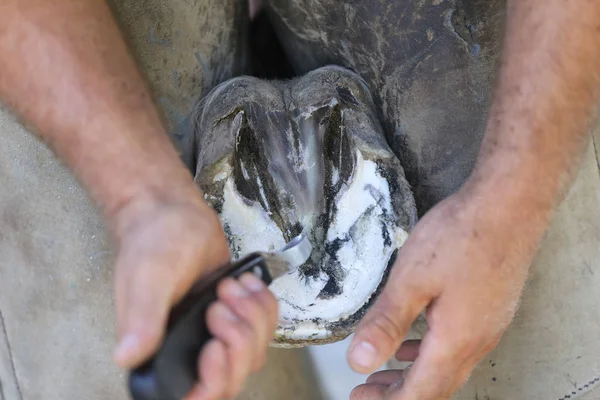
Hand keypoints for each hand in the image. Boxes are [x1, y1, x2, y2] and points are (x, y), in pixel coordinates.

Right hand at [110, 192, 278, 399]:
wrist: (174, 212)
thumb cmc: (154, 240)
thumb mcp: (147, 278)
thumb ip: (142, 318)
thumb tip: (127, 357)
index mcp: (160, 350)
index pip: (195, 394)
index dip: (214, 379)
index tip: (215, 345)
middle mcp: (187, 348)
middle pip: (234, 376)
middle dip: (238, 338)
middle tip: (220, 302)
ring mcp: (215, 332)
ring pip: (254, 351)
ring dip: (252, 317)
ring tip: (229, 286)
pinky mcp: (236, 314)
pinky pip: (264, 326)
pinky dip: (263, 304)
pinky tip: (245, 281)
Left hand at [347, 185, 541, 399]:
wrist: (511, 204)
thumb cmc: (460, 237)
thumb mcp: (412, 278)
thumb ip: (386, 322)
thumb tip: (359, 362)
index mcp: (456, 341)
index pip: (420, 393)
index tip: (359, 396)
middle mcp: (477, 342)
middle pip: (436, 386)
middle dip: (399, 394)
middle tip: (366, 391)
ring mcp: (488, 326)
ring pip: (448, 368)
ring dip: (415, 376)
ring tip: (385, 374)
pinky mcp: (491, 309)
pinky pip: (459, 348)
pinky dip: (430, 355)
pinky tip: (416, 341)